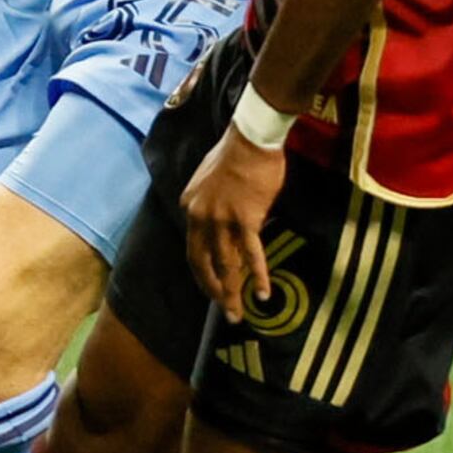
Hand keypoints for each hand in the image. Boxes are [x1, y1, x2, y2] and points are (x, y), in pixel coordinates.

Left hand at [181, 129, 289, 313]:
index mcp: (189, 206)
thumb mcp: (210, 180)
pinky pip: (251, 254)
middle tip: (223, 309)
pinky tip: (262, 294)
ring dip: (231, 292)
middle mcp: (200, 216)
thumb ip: (210, 204)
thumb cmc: (236, 155)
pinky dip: (257, 276)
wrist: (251, 137)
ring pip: (225, 265)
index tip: (211, 287)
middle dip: (212, 290)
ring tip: (237, 314)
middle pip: (202, 263)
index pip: (192, 248)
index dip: (201, 272)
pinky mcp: (245, 219)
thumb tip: (222, 223)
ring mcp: (221, 219)